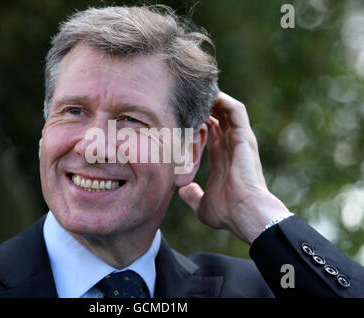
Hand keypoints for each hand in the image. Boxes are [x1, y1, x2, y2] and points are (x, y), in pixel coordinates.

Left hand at [178, 92, 291, 243]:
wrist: (245, 214)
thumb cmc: (227, 213)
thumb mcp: (201, 205)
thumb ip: (192, 196)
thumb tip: (182, 191)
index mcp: (222, 160)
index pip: (210, 135)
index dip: (197, 125)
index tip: (181, 116)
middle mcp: (231, 148)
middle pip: (218, 120)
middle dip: (204, 108)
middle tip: (187, 98)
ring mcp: (239, 141)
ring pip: (227, 112)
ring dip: (214, 100)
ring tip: (198, 90)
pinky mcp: (244, 137)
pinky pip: (236, 111)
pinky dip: (225, 100)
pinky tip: (211, 94)